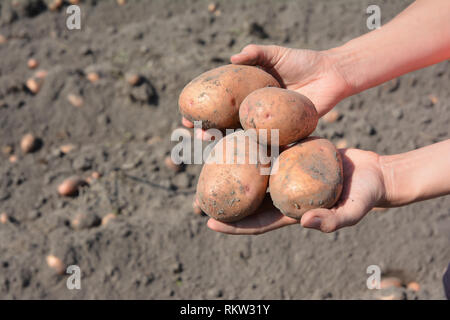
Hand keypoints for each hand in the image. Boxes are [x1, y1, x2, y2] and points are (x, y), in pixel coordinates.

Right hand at [181, 44, 352, 137]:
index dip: (204, 109)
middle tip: (195, 133)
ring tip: (211, 144)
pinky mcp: (284, 134)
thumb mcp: (276, 54)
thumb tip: (233, 57)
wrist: (331, 74)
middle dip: (208, 130)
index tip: (188, 113)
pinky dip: (254, 152)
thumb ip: (256, 53)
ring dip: (226, 143)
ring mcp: (268, 124)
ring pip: (242, 137)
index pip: (220, 103)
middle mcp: (254, 111)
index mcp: (248, 94)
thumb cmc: (303, 61)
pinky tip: (240, 156)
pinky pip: (268, 145)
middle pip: (226, 124)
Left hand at [207, 148, 386, 234]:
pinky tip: (234, 134)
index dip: (234, 226)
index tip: (210, 223)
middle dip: (223, 198)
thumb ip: (332, 220)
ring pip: (252, 172)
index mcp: (289, 212)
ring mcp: (284, 174)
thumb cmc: (364, 196)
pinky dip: (251, 145)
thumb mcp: (352, 211)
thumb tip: (306, 223)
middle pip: (247, 199)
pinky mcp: (290, 154)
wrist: (373, 172)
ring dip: (231, 167)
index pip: (256, 223)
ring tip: (207, 158)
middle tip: (196, 194)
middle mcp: (281, 193)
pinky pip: (266, 149)